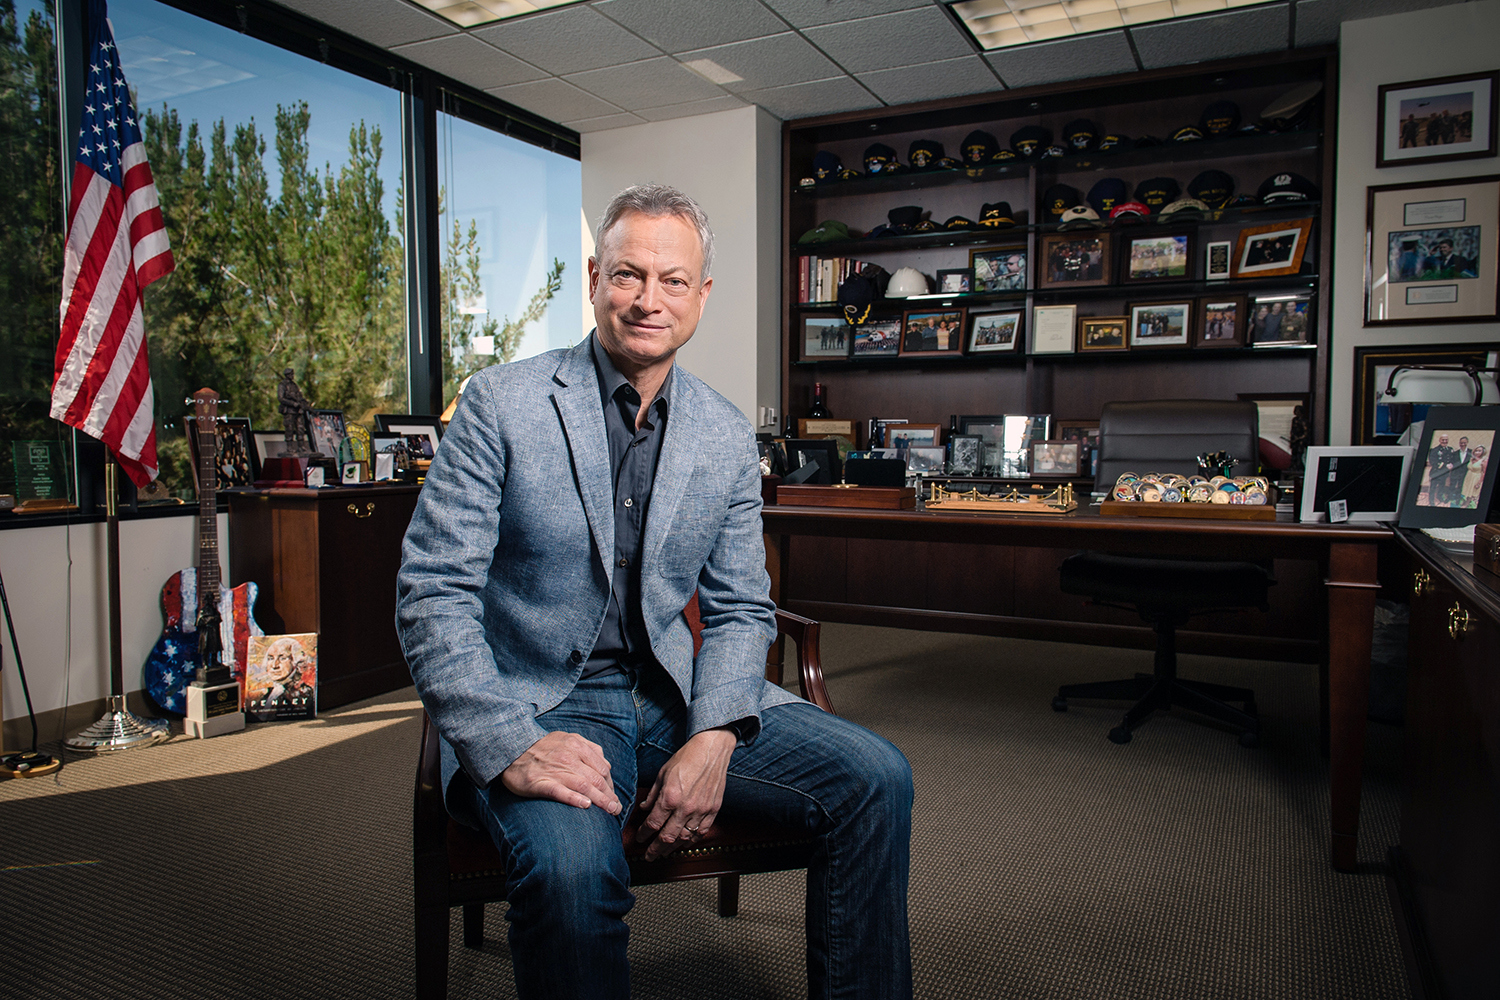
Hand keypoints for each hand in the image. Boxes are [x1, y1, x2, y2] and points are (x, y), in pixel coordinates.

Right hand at [500, 731, 620, 814]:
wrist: (511, 749)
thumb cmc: (542, 748)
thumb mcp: (566, 738)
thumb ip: (588, 749)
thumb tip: (606, 766)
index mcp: (576, 745)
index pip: (602, 768)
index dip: (611, 784)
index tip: (614, 796)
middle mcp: (568, 757)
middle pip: (596, 779)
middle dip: (610, 795)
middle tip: (616, 809)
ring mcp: (554, 770)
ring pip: (584, 786)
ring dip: (600, 800)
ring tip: (609, 810)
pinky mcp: (539, 783)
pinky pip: (560, 792)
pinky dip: (574, 798)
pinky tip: (585, 805)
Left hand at [635, 727, 736, 859]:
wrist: (711, 750)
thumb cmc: (686, 758)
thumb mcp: (663, 774)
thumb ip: (653, 795)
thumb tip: (644, 809)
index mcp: (670, 797)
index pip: (652, 824)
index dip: (643, 834)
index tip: (639, 838)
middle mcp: (685, 807)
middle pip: (667, 837)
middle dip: (655, 849)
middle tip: (648, 856)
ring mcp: (700, 810)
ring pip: (684, 838)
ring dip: (672, 848)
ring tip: (663, 852)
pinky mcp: (712, 810)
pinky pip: (701, 832)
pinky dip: (690, 841)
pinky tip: (683, 843)